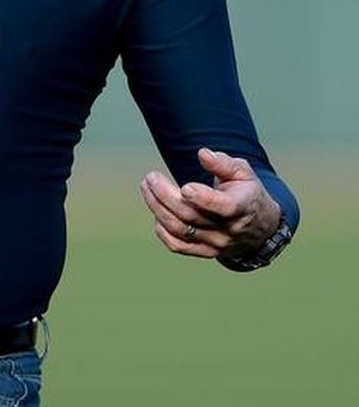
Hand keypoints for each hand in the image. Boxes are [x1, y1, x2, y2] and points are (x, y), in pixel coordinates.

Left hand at [140, 147, 281, 263]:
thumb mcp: (243, 173)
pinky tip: (156, 212)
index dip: (203, 199)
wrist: (260, 227)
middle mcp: (229, 229)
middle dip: (166, 196)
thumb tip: (202, 154)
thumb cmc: (247, 192)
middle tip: (150, 177)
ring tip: (146, 187)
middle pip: (192, 216)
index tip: (184, 187)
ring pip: (181, 230)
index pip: (224, 207)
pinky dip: (162, 231)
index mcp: (242, 207)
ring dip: (158, 208)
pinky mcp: (206, 252)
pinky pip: (178, 246)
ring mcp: (216, 243)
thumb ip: (223, 163)